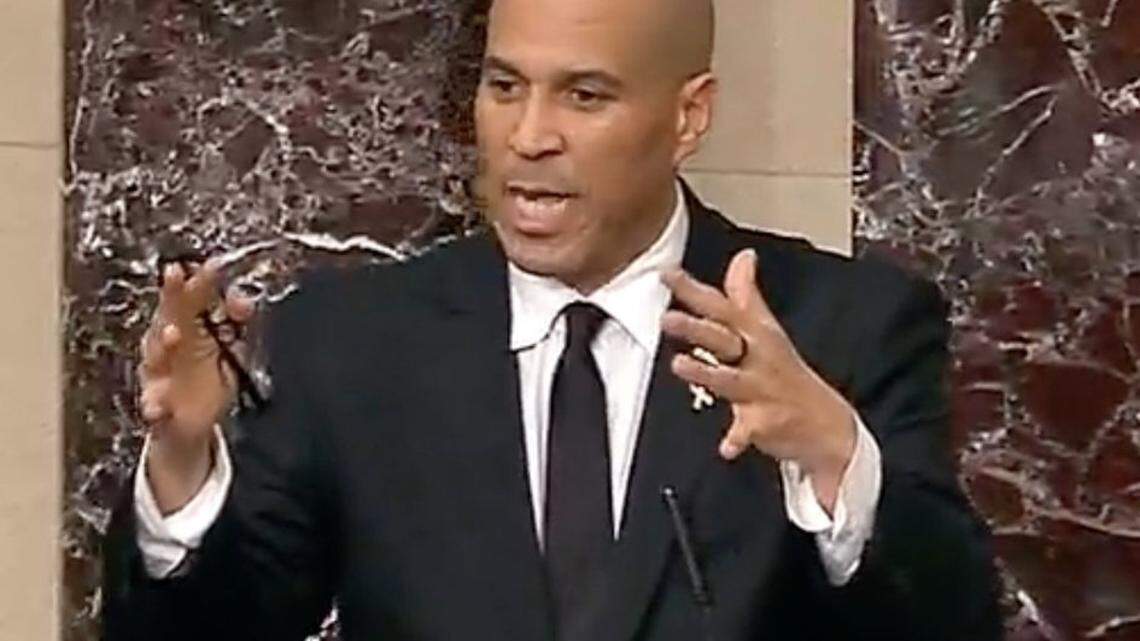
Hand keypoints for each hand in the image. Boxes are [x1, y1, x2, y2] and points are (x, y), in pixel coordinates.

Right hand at [138, 258, 253, 511]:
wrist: (188, 425)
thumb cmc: (205, 376)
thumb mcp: (229, 347)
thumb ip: (235, 321)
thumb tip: (245, 298)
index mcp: (185, 328)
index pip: (191, 298)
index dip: (200, 281)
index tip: (212, 264)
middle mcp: (166, 347)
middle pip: (168, 316)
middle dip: (172, 296)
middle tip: (176, 274)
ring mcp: (159, 376)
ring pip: (156, 357)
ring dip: (163, 345)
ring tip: (172, 333)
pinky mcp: (158, 408)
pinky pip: (153, 408)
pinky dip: (154, 407)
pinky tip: (158, 406)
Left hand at [661, 249, 855, 510]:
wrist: (827, 424)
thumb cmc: (786, 372)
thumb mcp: (768, 330)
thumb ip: (746, 295)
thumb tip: (743, 256)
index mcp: (755, 334)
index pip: (721, 307)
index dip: (693, 290)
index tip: (667, 275)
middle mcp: (757, 358)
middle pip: (723, 338)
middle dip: (696, 327)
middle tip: (667, 318)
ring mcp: (762, 390)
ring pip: (730, 380)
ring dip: (706, 373)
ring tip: (681, 365)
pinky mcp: (766, 423)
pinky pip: (747, 432)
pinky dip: (737, 439)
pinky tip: (726, 447)